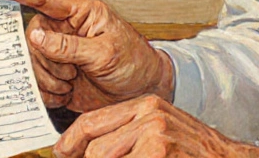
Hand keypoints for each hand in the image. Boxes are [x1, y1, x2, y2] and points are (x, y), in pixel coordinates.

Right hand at [0, 0, 173, 112]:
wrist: (143, 92)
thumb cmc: (134, 63)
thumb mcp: (105, 53)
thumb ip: (70, 46)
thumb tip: (38, 36)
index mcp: (80, 12)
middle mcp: (65, 29)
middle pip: (33, 36)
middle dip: (46, 58)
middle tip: (68, 72)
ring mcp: (59, 52)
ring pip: (32, 61)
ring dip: (48, 78)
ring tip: (71, 83)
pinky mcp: (56, 74)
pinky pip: (37, 82)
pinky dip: (49, 92)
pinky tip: (66, 93)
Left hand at [54, 95, 258, 157]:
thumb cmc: (196, 153)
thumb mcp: (160, 134)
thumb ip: (128, 137)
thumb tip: (89, 152)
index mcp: (144, 106)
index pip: (93, 121)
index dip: (71, 141)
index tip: (62, 153)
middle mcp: (148, 113)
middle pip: (94, 146)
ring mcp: (154, 133)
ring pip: (102, 157)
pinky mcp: (159, 150)